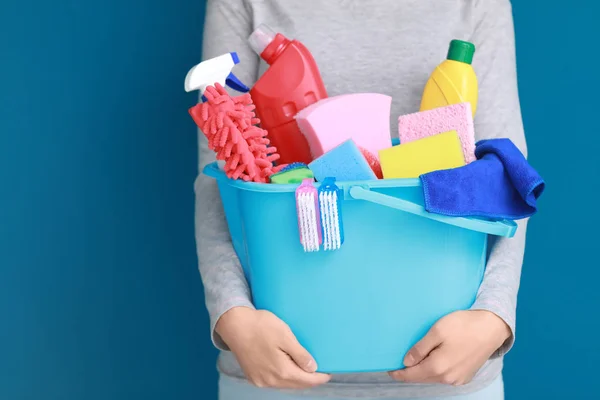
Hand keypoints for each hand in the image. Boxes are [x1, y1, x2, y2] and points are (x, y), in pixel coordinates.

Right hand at [216, 307, 330, 388]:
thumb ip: (300, 355)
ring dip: (296, 379)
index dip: (320, 377)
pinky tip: (287, 370)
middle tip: (319, 372)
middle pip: (296, 385)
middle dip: (309, 380)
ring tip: (305, 370)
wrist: (234, 325)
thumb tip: (313, 368)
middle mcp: (271, 380)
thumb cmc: (260, 326)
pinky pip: (274, 382)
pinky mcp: (253, 377)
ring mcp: (260, 380)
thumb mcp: (285, 336)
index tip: (328, 372)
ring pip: (285, 384)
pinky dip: (284, 378)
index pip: (307, 380)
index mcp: (282, 371)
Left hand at [389, 310, 510, 385]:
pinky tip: (433, 360)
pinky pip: (444, 376)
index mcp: (438, 368)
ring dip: (423, 370)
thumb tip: (407, 362)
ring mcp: (458, 379)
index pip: (412, 375)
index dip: (399, 373)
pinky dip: (435, 370)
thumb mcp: (437, 331)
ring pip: (433, 377)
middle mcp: (448, 378)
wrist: (492, 327)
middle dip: (410, 372)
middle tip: (399, 363)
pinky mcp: (465, 375)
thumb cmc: (463, 325)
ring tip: (415, 360)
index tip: (389, 369)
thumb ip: (420, 349)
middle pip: (422, 378)